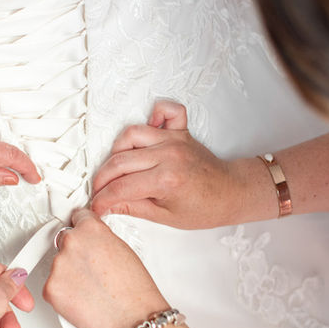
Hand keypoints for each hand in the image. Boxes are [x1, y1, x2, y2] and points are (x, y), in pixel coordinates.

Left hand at [44, 209, 168, 327]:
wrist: (133, 319)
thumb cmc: (135, 290)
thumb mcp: (123, 250)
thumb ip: (101, 239)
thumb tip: (92, 242)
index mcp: (90, 229)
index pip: (77, 218)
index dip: (83, 231)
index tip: (83, 238)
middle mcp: (71, 243)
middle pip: (64, 242)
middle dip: (74, 255)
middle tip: (91, 271)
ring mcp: (58, 266)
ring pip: (58, 267)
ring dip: (69, 275)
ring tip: (91, 289)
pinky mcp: (50, 289)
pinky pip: (52, 287)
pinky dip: (63, 294)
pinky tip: (82, 300)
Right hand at [90, 100, 243, 228]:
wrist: (232, 193)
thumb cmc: (205, 208)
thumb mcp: (165, 217)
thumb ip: (132, 208)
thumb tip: (107, 206)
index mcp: (166, 180)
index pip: (121, 188)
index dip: (103, 199)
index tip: (96, 206)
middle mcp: (169, 155)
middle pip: (120, 161)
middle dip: (103, 179)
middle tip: (100, 191)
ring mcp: (174, 140)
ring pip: (132, 134)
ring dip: (117, 151)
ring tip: (118, 168)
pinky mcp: (180, 132)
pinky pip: (166, 110)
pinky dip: (154, 114)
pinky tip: (147, 130)